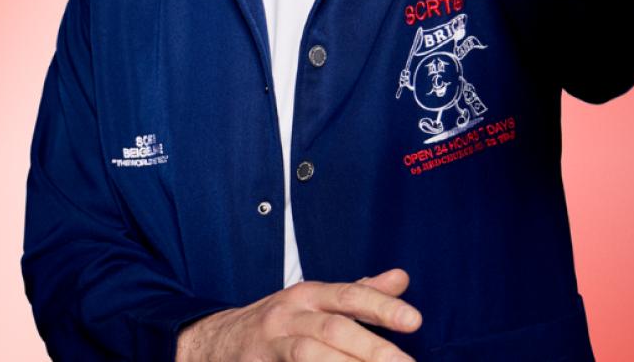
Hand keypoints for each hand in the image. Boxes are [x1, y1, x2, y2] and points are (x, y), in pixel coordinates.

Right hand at [175, 268, 420, 360]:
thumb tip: (402, 278)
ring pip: (312, 355)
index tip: (415, 320)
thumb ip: (360, 293)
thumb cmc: (281, 320)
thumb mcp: (317, 300)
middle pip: (335, 330)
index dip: (382, 306)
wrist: (218, 341)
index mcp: (310, 294)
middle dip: (373, 349)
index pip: (350, 295)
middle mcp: (291, 314)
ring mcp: (273, 342)